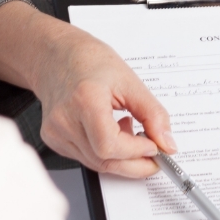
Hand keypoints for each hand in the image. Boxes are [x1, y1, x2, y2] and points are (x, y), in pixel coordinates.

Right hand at [0, 2, 175, 177]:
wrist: (56, 56)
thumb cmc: (89, 61)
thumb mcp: (130, 81)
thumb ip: (153, 114)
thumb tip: (166, 143)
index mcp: (84, 100)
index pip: (109, 145)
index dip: (136, 151)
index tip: (155, 147)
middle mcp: (64, 120)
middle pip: (103, 160)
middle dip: (135, 164)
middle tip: (154, 156)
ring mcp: (55, 132)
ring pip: (96, 164)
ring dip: (121, 157)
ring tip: (128, 129)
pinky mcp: (53, 139)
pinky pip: (86, 158)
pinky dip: (105, 152)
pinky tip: (110, 130)